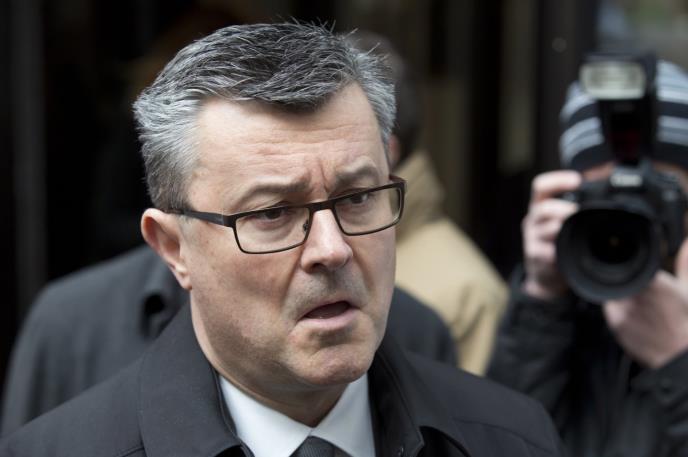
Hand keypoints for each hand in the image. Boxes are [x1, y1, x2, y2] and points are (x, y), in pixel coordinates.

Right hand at [521, 170, 580, 299]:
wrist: (544, 275)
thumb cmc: (558, 244)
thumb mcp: (562, 223)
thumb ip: (575, 210)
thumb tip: (607, 194)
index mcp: (540, 207)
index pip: (541, 186)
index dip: (558, 180)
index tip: (577, 180)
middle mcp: (533, 220)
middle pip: (544, 208)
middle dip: (564, 210)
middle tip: (580, 213)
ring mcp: (532, 238)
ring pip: (549, 229)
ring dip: (566, 229)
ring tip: (578, 232)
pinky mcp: (535, 255)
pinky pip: (549, 251)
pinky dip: (561, 251)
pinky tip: (569, 252)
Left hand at [604, 238, 687, 368]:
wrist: (678, 356)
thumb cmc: (685, 321)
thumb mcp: (687, 289)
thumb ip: (685, 264)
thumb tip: (687, 243)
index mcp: (654, 282)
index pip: (630, 263)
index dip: (629, 263)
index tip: (636, 269)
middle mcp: (636, 294)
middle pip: (620, 278)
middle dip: (627, 282)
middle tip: (644, 295)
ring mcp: (624, 309)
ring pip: (614, 293)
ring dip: (622, 296)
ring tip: (642, 308)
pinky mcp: (616, 323)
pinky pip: (611, 309)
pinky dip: (619, 310)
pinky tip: (636, 318)